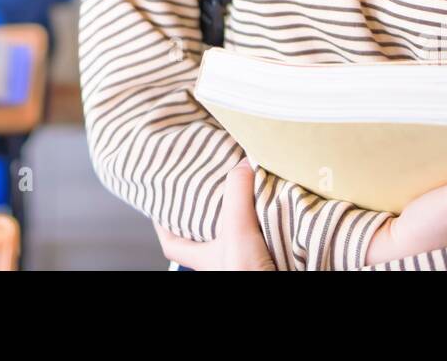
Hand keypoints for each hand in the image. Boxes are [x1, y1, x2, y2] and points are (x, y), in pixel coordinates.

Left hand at [153, 158, 275, 270]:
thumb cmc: (248, 273)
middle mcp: (222, 259)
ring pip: (238, 233)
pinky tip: (277, 209)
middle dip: (208, 211)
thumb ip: (236, 197)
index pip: (172, 243)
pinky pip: (264, 236)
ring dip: (243, 214)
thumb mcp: (237, 232)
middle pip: (206, 233)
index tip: (158, 202)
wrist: (287, 282)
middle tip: (210, 185)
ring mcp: (244, 261)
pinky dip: (268, 222)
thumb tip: (241, 164)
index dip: (162, 224)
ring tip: (248, 189)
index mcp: (204, 257)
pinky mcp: (269, 260)